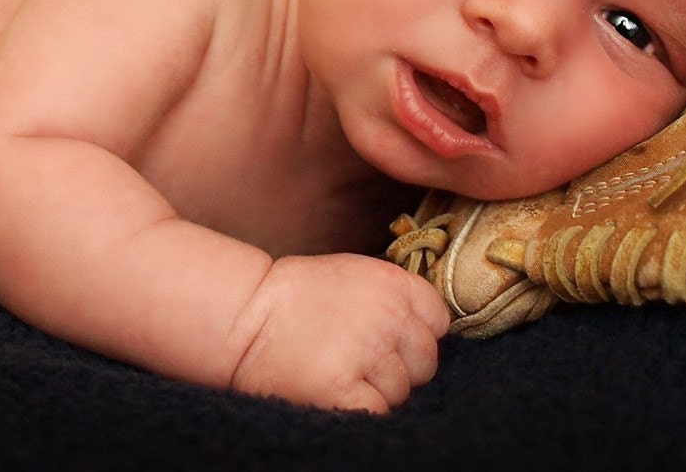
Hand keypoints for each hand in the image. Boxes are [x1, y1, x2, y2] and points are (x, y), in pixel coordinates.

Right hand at [230, 253, 449, 412]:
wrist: (246, 313)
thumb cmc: (300, 295)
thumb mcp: (357, 274)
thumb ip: (395, 297)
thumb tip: (425, 330)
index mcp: (394, 284)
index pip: (438, 321)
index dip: (418, 336)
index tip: (395, 341)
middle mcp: (389, 317)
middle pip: (426, 361)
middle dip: (402, 368)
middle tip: (365, 363)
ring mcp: (368, 353)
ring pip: (402, 391)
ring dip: (378, 390)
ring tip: (343, 372)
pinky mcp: (344, 389)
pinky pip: (377, 411)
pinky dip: (361, 409)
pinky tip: (339, 392)